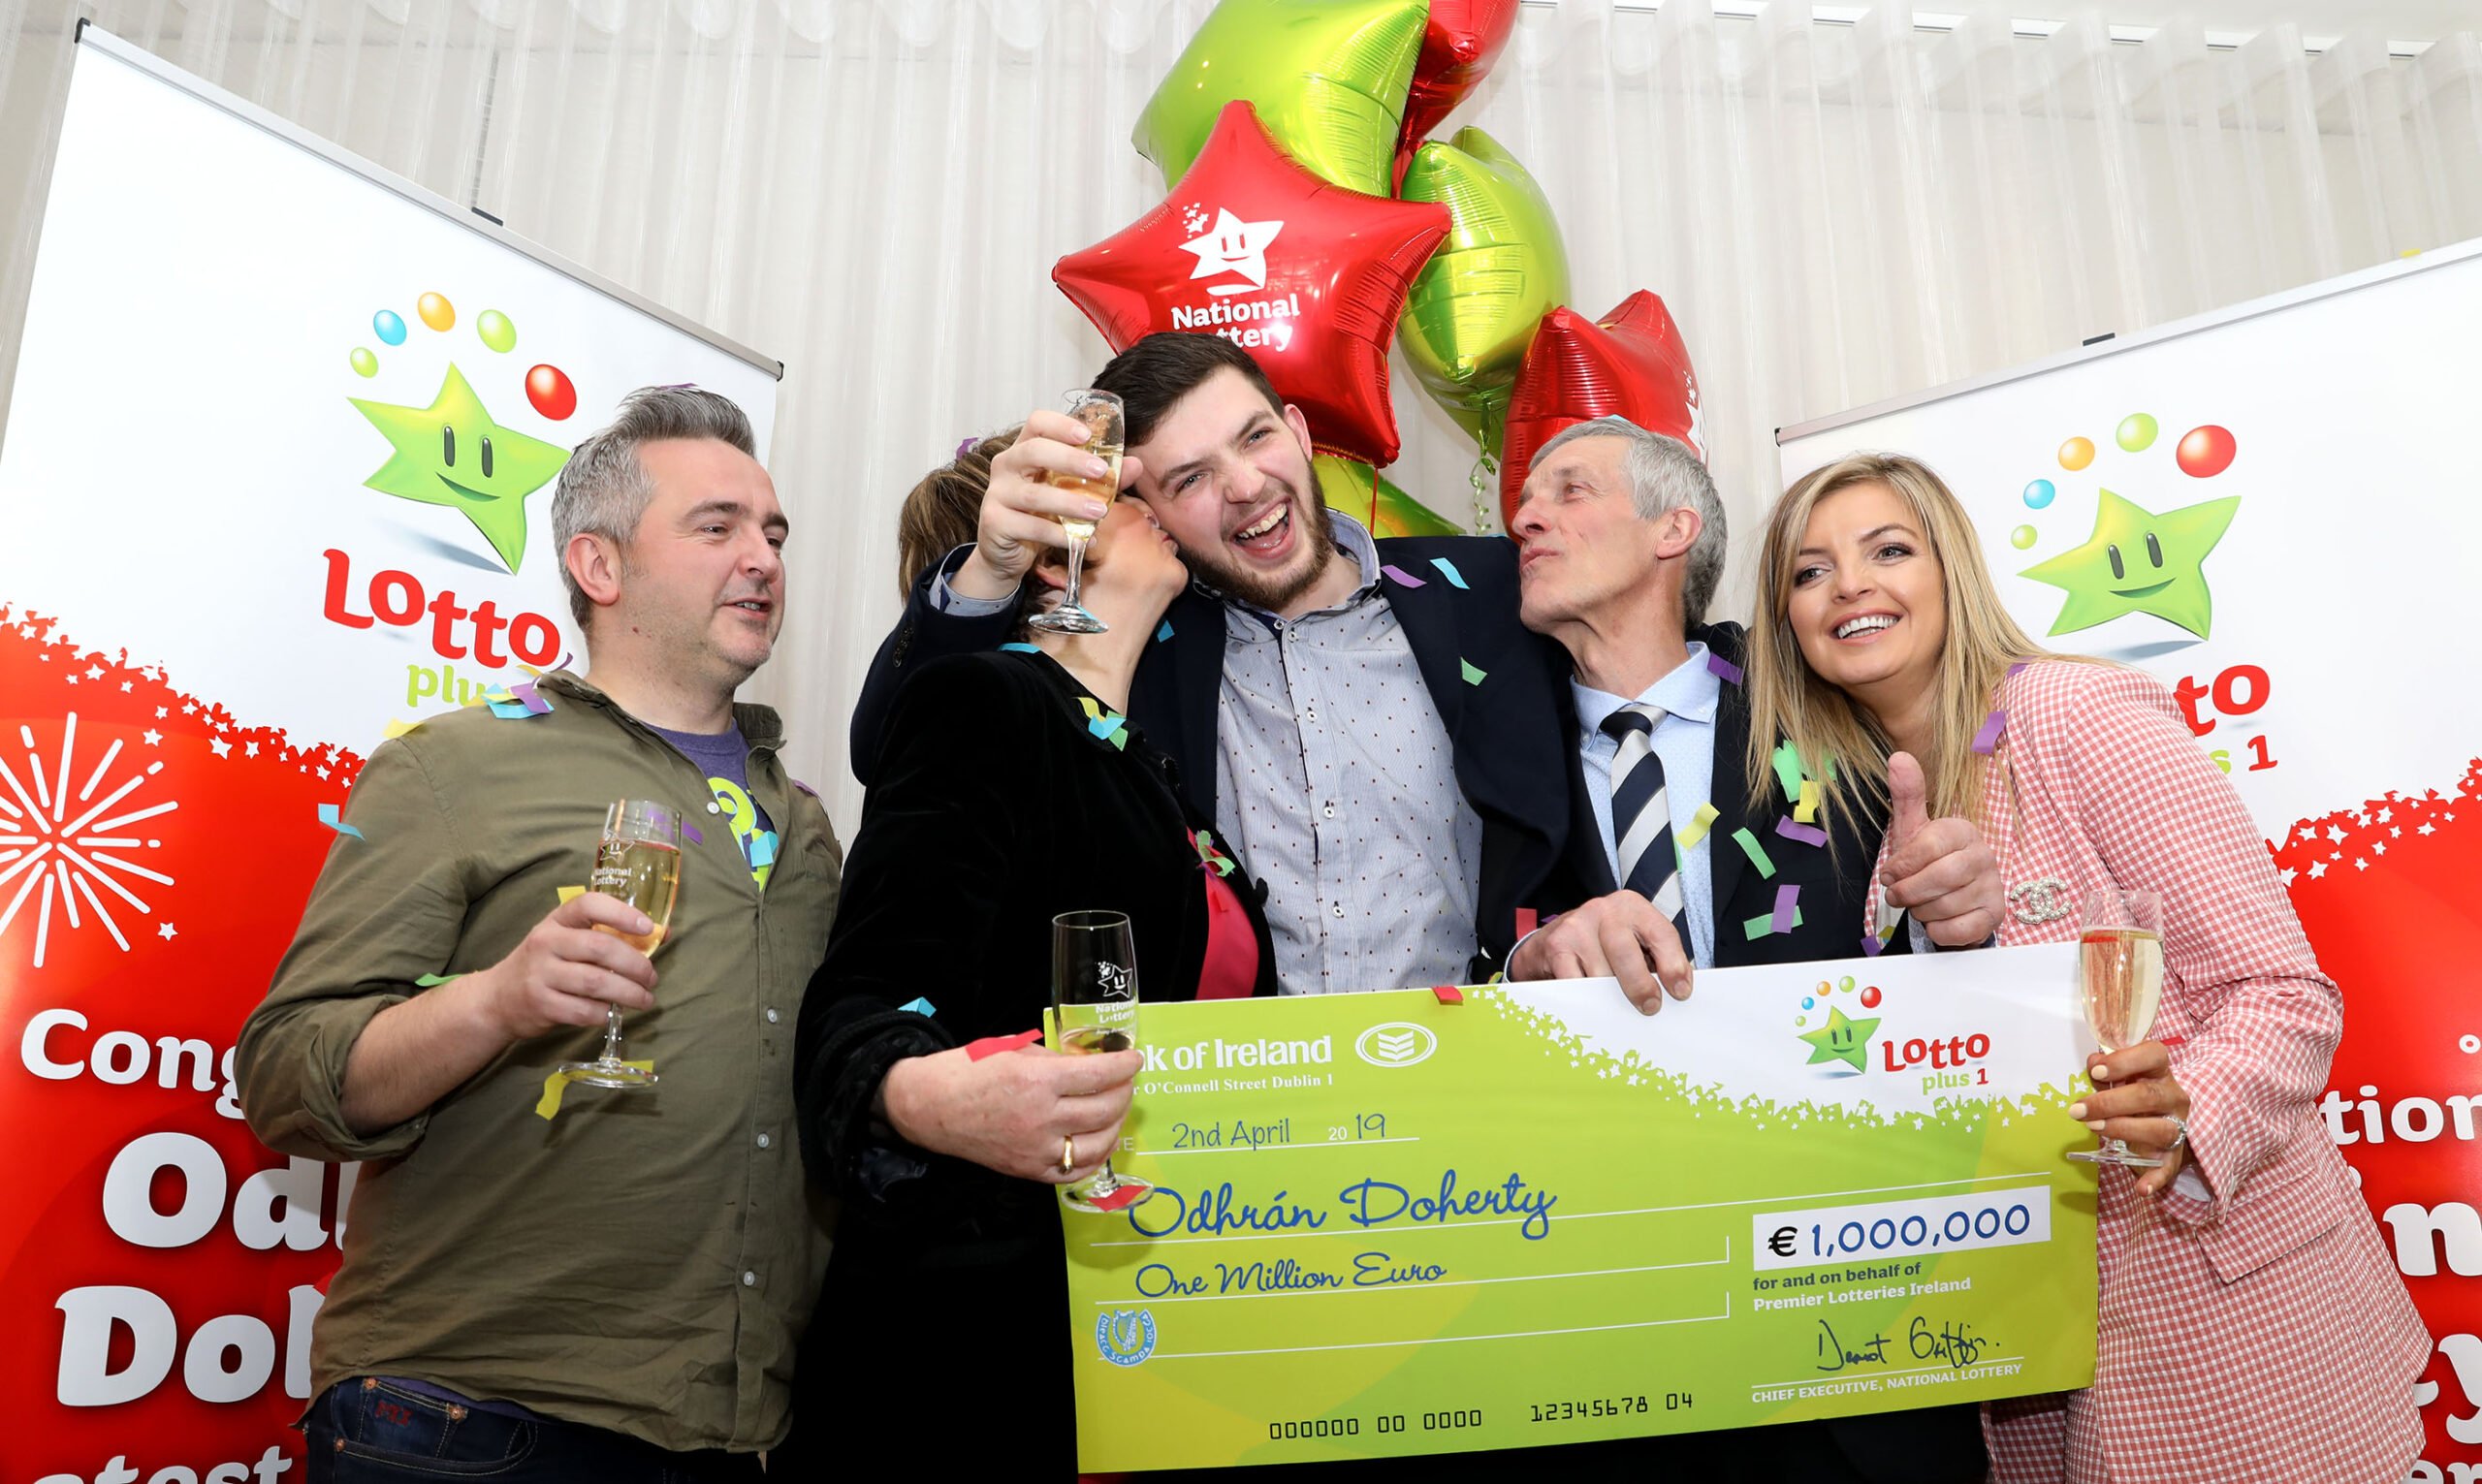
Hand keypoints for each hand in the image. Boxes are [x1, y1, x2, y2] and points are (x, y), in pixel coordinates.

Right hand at [464, 893, 660, 1041]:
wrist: (498, 998)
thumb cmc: (546, 963)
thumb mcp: (568, 939)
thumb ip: (609, 934)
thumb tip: (664, 933)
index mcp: (557, 920)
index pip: (589, 905)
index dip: (621, 913)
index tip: (648, 927)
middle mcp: (546, 943)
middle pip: (600, 948)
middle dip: (635, 964)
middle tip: (652, 977)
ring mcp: (541, 974)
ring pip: (596, 982)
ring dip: (629, 993)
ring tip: (645, 999)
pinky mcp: (541, 1004)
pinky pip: (584, 1010)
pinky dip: (605, 1013)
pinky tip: (612, 1012)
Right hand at [880, 1041, 1144, 1183]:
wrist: (930, 1106)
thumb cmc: (968, 1070)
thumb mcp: (1014, 1048)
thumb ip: (1055, 1059)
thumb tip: (1089, 1064)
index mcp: (1037, 1081)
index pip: (1099, 1075)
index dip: (1125, 1065)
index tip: (1135, 1059)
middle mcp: (1041, 1118)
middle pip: (1104, 1109)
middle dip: (1125, 1092)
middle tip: (1126, 1081)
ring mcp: (1036, 1149)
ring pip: (1098, 1145)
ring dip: (1116, 1125)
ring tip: (1116, 1109)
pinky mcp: (1029, 1170)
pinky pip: (1075, 1171)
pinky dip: (1096, 1158)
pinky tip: (1101, 1142)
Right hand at [949, 411, 1144, 600]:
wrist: (1006, 553)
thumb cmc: (1039, 515)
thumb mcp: (1068, 493)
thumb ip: (1100, 478)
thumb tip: (1135, 465)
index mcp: (1023, 450)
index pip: (1037, 423)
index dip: (1061, 424)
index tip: (1088, 435)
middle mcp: (1006, 466)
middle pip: (1034, 451)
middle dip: (1070, 459)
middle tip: (1101, 471)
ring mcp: (997, 494)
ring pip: (1035, 494)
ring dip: (1071, 502)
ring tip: (1100, 511)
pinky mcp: (995, 522)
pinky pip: (1030, 527)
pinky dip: (1059, 534)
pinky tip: (1081, 539)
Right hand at [1507, 890, 1691, 1014]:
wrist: (1556, 938)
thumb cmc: (1603, 943)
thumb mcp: (1635, 940)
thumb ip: (1657, 959)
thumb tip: (1679, 989)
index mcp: (1632, 906)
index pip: (1661, 934)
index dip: (1674, 965)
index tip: (1680, 992)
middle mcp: (1604, 910)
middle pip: (1627, 953)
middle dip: (1640, 985)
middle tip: (1650, 1007)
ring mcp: (1577, 926)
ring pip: (1599, 973)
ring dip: (1610, 996)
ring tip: (1617, 1006)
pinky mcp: (1556, 946)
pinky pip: (1575, 983)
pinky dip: (1586, 999)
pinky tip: (1593, 1005)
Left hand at [1879, 751, 2003, 946]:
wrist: (1954, 897)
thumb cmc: (1929, 861)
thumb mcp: (1913, 829)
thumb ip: (1907, 796)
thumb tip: (1899, 757)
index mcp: (1962, 831)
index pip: (1928, 845)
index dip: (1901, 864)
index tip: (1889, 874)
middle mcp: (1984, 856)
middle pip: (1939, 878)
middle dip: (1908, 892)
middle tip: (1898, 895)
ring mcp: (1993, 886)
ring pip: (1945, 906)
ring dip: (1921, 911)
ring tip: (1919, 904)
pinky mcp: (1995, 915)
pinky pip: (1959, 929)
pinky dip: (1939, 930)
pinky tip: (1937, 920)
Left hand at [2068, 1041, 2193, 1195]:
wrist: (2161, 1124)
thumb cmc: (2132, 1094)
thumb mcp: (2120, 1079)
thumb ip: (2105, 1071)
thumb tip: (2093, 1062)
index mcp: (2159, 1072)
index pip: (2154, 1055)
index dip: (2125, 1061)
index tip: (2096, 1072)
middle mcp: (2173, 1097)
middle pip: (2148, 1095)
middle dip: (2109, 1102)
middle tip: (2078, 1110)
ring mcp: (2178, 1126)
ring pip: (2160, 1128)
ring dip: (2123, 1129)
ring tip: (2093, 1129)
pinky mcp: (2173, 1155)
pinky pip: (2168, 1168)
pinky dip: (2156, 1179)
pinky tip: (2141, 1188)